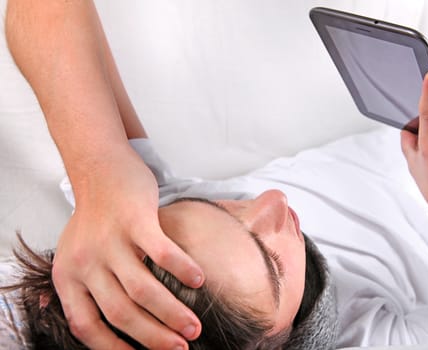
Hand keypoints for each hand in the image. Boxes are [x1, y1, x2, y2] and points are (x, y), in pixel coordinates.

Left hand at [52, 148, 203, 349]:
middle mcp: (86, 261)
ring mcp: (111, 240)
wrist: (99, 168)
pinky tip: (198, 280)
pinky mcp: (136, 220)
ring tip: (194, 327)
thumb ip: (86, 284)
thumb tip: (105, 324)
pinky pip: (163, 253)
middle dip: (155, 337)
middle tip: (180, 347)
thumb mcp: (75, 252)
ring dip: (173, 313)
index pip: (86, 324)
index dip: (113, 348)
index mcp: (67, 274)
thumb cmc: (95, 215)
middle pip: (121, 312)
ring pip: (144, 289)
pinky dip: (183, 269)